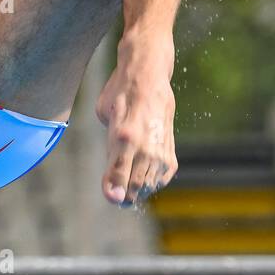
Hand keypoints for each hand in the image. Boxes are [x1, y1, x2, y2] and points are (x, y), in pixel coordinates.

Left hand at [95, 33, 177, 205]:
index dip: (113, 192)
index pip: (118, 175)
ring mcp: (160, 148)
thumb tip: (112, 175)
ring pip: (149, 184)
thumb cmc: (119, 93)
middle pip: (134, 186)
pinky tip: (144, 173)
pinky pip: (163, 176)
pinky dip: (153, 180)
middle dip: (123, 195)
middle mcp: (144, 145)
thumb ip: (109, 147)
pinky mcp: (170, 148)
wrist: (147, 75)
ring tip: (129, 184)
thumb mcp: (104, 116)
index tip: (112, 198)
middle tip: (117, 194)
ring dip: (138, 189)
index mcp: (123, 136)